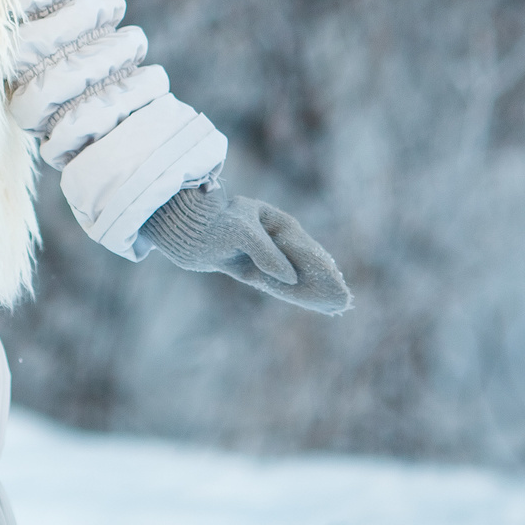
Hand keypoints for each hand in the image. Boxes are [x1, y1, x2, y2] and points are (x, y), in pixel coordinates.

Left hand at [144, 183, 351, 313]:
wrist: (181, 229)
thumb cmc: (211, 224)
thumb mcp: (239, 233)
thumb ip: (265, 253)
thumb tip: (290, 277)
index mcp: (273, 220)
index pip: (302, 246)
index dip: (319, 266)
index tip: (336, 282)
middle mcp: (271, 235)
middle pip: (301, 261)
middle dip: (321, 280)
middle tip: (342, 299)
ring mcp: (261, 252)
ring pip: (291, 274)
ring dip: (310, 289)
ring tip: (333, 304)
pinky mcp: (249, 266)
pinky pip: (276, 281)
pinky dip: (291, 292)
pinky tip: (308, 301)